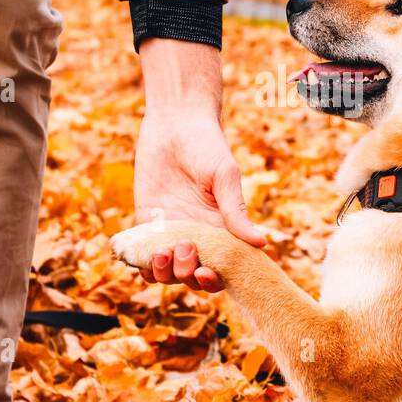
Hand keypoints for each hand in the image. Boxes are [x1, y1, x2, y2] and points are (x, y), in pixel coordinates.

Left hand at [133, 38, 265, 291]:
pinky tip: (142, 253)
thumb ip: (236, 210)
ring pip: (166, 272)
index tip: (206, 272)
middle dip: (187, 274)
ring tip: (162, 252)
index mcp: (222, 229)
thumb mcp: (225, 176)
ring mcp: (170, 232)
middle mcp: (197, 236)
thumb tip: (260, 244)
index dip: (214, 279)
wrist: (174, 122)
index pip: (222, 268)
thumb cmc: (207, 144)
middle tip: (185, 247)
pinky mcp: (146, 223)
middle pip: (192, 277)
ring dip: (164, 273)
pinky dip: (140, 263)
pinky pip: (141, 254)